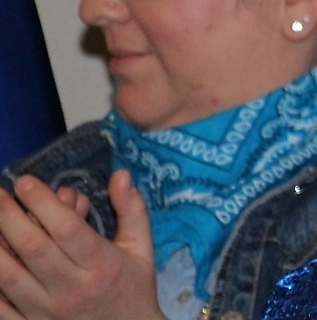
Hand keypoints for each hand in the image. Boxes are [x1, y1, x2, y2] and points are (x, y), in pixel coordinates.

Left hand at [0, 170, 165, 319]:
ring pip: (8, 276)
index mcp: (103, 265)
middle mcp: (73, 289)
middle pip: (34, 248)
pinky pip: (0, 306)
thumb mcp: (141, 248)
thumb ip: (132, 209)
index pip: (68, 228)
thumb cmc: (133, 287)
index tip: (25, 181)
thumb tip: (120, 174)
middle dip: (10, 216)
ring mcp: (47, 312)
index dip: (43, 202)